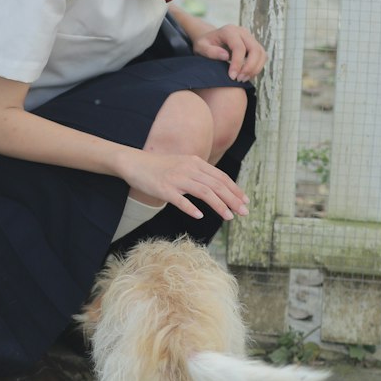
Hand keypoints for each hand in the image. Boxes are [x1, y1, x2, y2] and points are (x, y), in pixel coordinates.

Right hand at [123, 149, 249, 222]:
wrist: (134, 163)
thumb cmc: (159, 167)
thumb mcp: (183, 165)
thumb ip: (198, 174)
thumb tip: (216, 188)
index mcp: (195, 162)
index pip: (220, 177)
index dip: (235, 189)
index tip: (245, 201)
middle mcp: (189, 169)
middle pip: (216, 185)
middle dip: (233, 199)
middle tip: (244, 212)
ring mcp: (176, 178)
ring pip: (204, 192)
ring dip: (219, 206)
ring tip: (229, 217)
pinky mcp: (164, 189)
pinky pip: (180, 200)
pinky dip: (191, 208)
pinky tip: (200, 216)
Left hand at [192, 24, 265, 81]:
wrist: (210, 39)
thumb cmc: (204, 44)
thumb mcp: (201, 47)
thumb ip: (210, 51)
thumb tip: (226, 56)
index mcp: (229, 31)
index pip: (239, 47)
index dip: (237, 64)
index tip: (232, 77)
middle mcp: (242, 31)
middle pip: (255, 49)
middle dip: (249, 67)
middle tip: (239, 79)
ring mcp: (250, 37)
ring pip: (261, 53)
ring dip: (255, 68)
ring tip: (243, 79)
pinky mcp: (253, 44)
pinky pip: (262, 56)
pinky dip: (257, 67)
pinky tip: (247, 75)